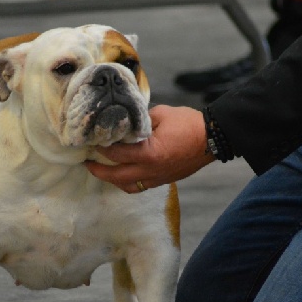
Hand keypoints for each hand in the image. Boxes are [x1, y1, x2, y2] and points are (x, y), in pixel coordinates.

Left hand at [85, 105, 214, 192]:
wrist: (214, 138)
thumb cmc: (188, 123)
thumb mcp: (160, 114)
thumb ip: (140, 121)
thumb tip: (126, 124)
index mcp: (148, 153)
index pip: (116, 154)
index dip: (101, 148)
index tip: (92, 141)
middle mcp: (151, 170)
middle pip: (116, 176)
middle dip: (99, 171)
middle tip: (87, 164)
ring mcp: (158, 178)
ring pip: (128, 186)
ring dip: (113, 180)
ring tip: (103, 171)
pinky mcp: (164, 180)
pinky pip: (140, 186)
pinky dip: (128, 182)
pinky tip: (123, 174)